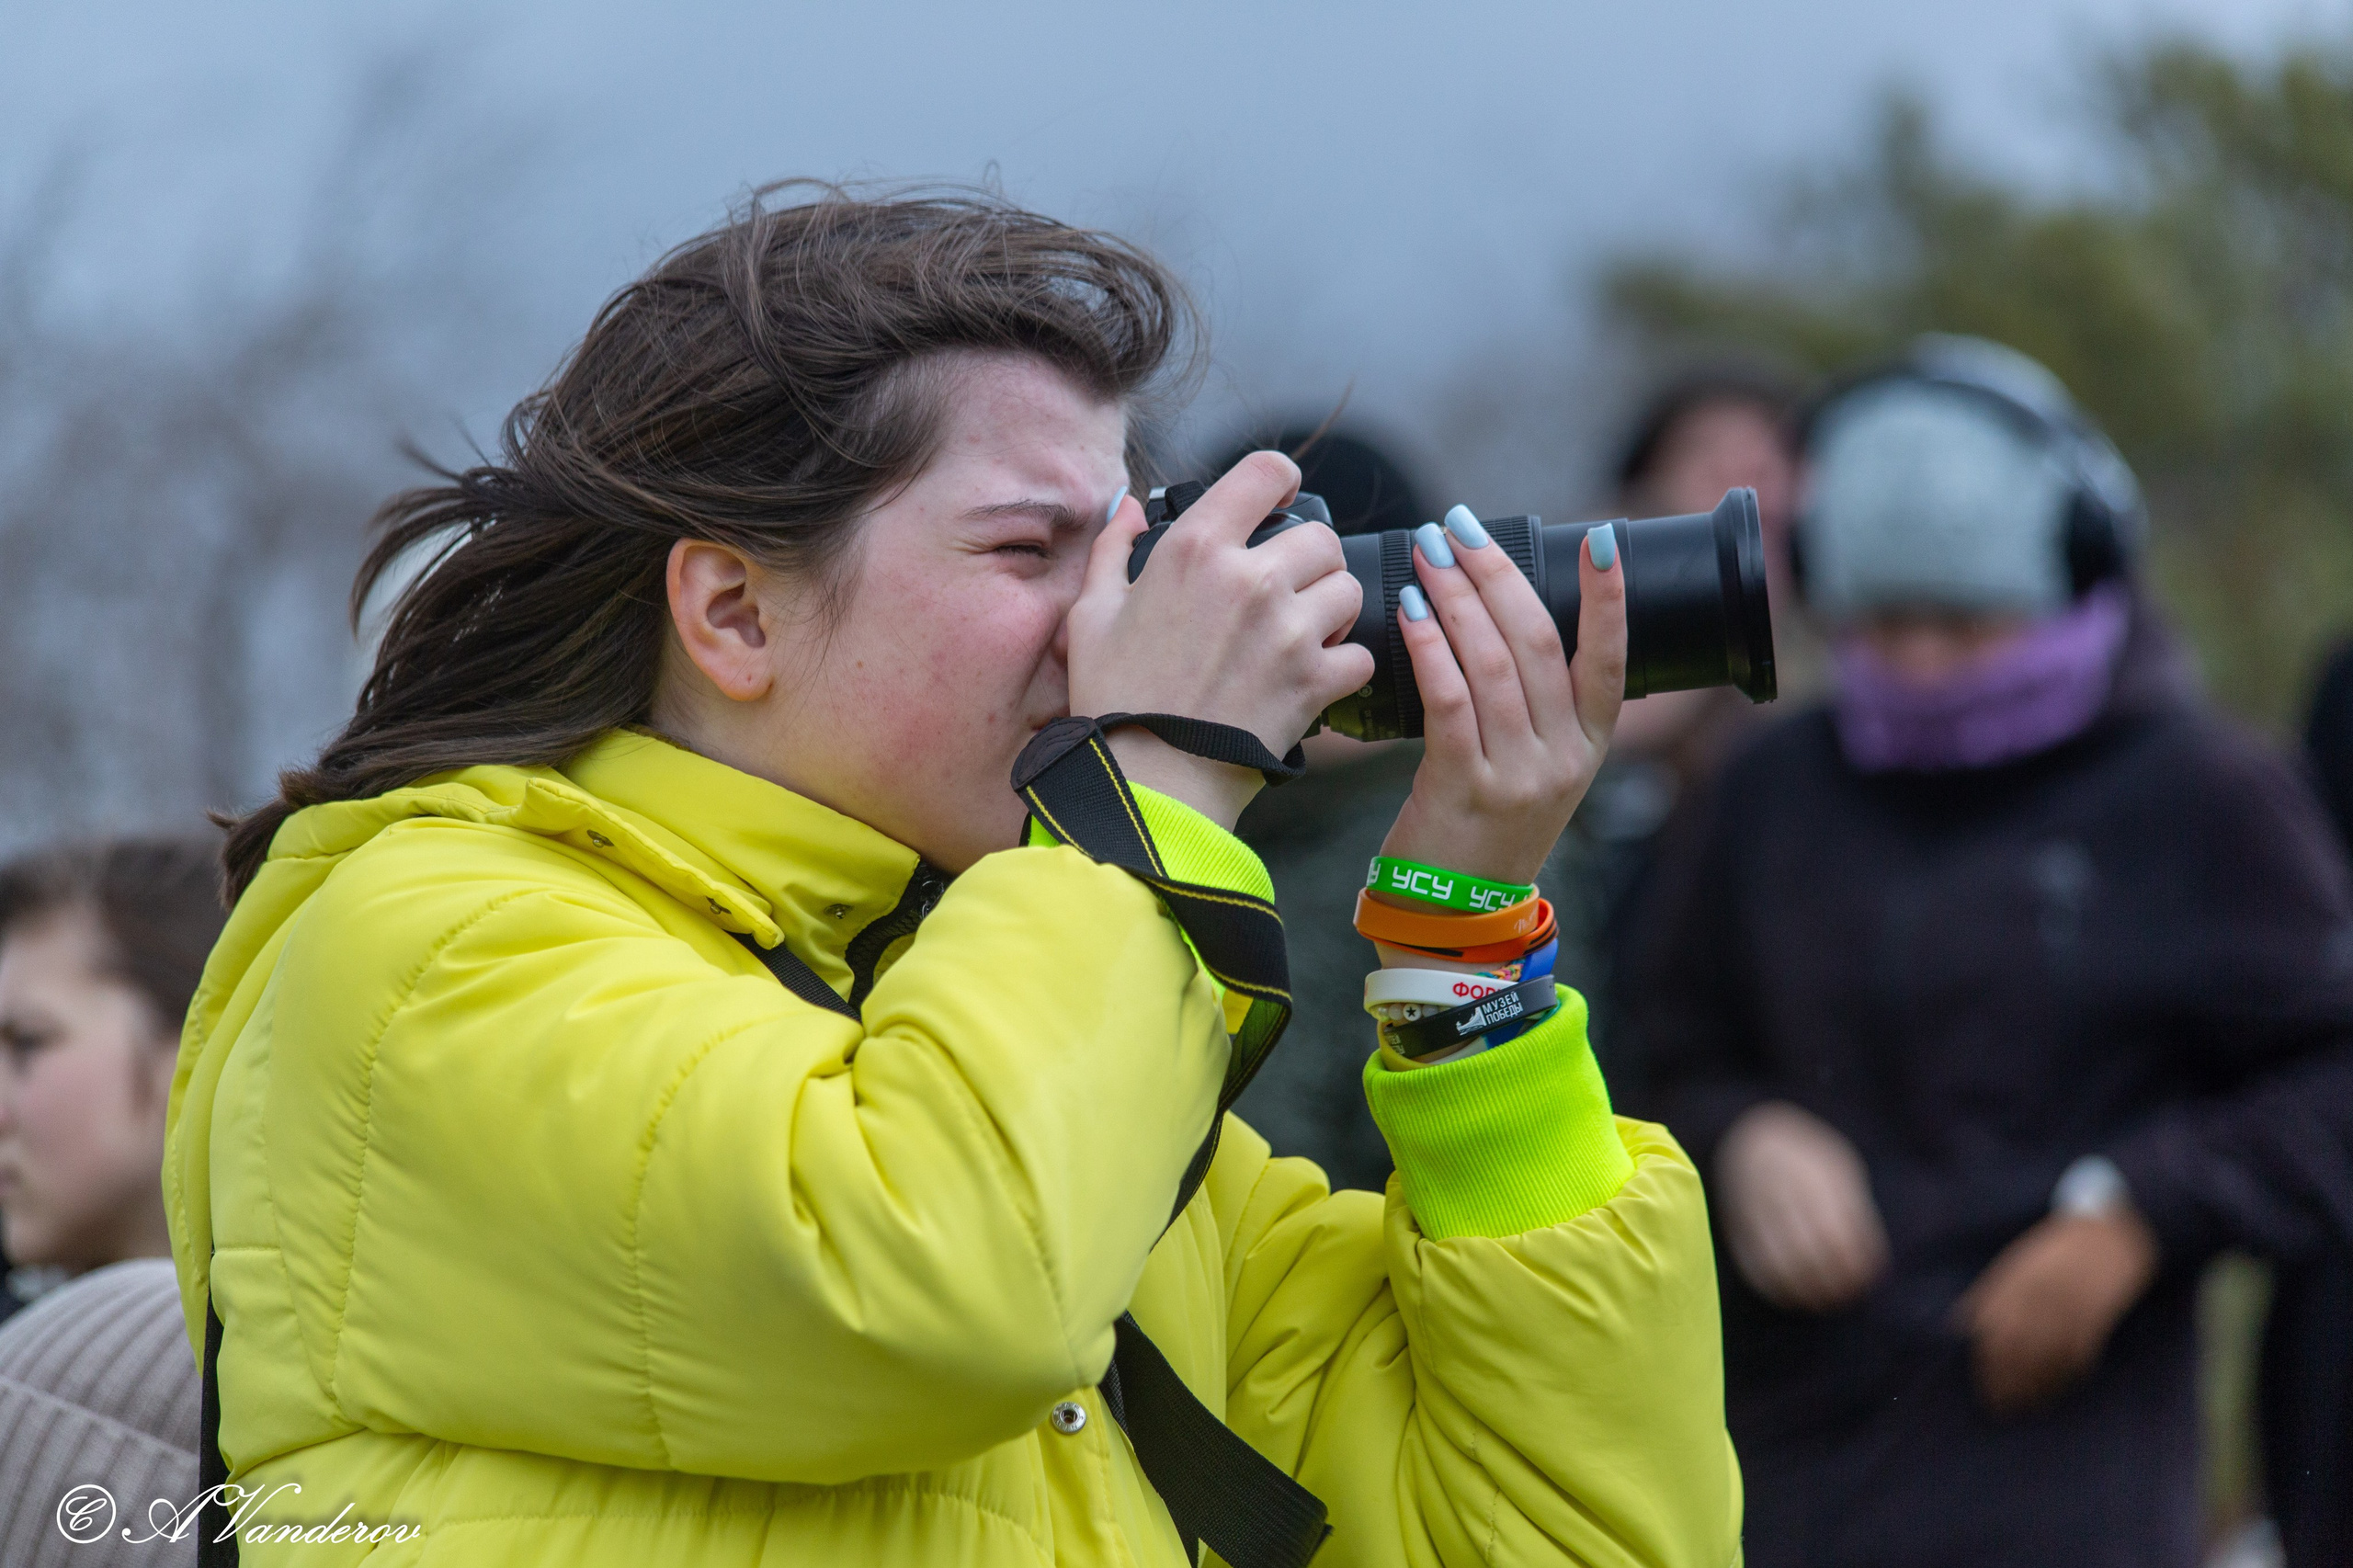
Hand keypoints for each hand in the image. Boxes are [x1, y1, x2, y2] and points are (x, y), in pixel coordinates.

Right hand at [1064, 452, 1373, 828]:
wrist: (1148, 781)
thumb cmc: (1115, 699)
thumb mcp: (1091, 614)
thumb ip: (1113, 549)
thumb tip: (1125, 507)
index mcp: (1196, 549)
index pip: (1266, 472)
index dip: (1281, 481)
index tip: (1281, 500)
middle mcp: (1251, 578)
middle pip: (1321, 536)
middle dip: (1308, 559)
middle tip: (1286, 589)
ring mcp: (1289, 629)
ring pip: (1347, 589)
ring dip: (1330, 608)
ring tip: (1301, 632)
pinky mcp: (1315, 680)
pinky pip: (1357, 654)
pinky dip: (1342, 664)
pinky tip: (1310, 674)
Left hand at [1377, 510, 1625, 885]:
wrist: (1453, 917)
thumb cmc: (1484, 826)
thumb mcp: (1533, 767)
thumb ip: (1531, 703)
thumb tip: (1497, 612)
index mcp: (1589, 744)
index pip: (1613, 657)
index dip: (1610, 597)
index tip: (1600, 538)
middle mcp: (1563, 756)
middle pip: (1537, 641)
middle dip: (1495, 573)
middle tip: (1459, 526)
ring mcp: (1518, 774)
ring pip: (1492, 662)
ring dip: (1455, 597)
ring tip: (1428, 554)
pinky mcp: (1464, 787)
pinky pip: (1450, 701)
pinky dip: (1431, 648)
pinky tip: (1411, 612)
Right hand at [1715, 1101, 1889, 1311]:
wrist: (1749, 1135)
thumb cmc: (1805, 1157)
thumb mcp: (1836, 1168)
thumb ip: (1853, 1210)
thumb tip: (1870, 1261)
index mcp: (1811, 1178)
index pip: (1835, 1234)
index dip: (1851, 1266)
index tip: (1863, 1282)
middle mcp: (1780, 1194)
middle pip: (1806, 1252)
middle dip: (1828, 1283)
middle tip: (1843, 1298)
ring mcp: (1753, 1210)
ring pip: (1777, 1263)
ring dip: (1800, 1291)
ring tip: (1817, 1303)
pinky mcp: (1734, 1224)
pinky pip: (1750, 1262)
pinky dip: (1769, 1287)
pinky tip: (1787, 1296)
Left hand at [1955, 1209, 2156, 1414]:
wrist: (2107, 1233)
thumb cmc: (2052, 1252)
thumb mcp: (2013, 1267)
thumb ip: (1989, 1297)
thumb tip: (1962, 1329)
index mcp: (2012, 1286)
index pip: (1991, 1336)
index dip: (1986, 1369)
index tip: (1984, 1390)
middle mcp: (2037, 1301)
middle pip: (2017, 1354)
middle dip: (2007, 1386)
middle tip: (2003, 1409)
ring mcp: (2068, 1311)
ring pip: (2047, 1361)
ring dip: (2036, 1389)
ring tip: (2029, 1407)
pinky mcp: (2096, 1320)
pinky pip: (2078, 1357)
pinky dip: (2067, 1377)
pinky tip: (2059, 1389)